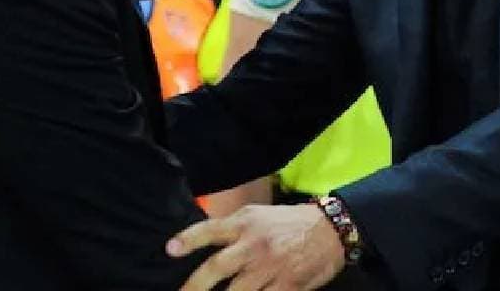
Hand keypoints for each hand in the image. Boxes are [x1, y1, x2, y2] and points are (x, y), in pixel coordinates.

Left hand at [166, 203, 344, 290]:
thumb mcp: (258, 215)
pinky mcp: (287, 286)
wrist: (330, 230)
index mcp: (245, 223)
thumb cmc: (288, 223)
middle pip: (216, 267)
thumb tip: (204, 244)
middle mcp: (254, 245)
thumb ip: (232, 228)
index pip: (211, 229)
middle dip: (194, 286)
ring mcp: (270, 268)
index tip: (170, 249)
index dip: (188, 239)